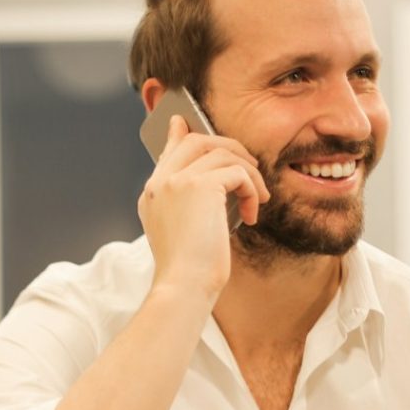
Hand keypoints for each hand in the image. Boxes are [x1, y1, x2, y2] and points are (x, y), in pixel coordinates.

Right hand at [137, 116, 268, 302]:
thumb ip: (191, 205)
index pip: (169, 151)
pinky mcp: (199, 185)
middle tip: (250, 167)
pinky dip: (251, 188)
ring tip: (257, 198)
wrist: (183, 286)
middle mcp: (160, 182)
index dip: (181, 134)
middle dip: (229, 148)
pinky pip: (237, 171)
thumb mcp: (184, 233)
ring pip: (221, 152)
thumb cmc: (188, 271)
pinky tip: (251, 213)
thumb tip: (216, 187)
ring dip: (248, 172)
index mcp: (152, 194)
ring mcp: (177, 181)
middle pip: (196, 141)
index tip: (184, 123)